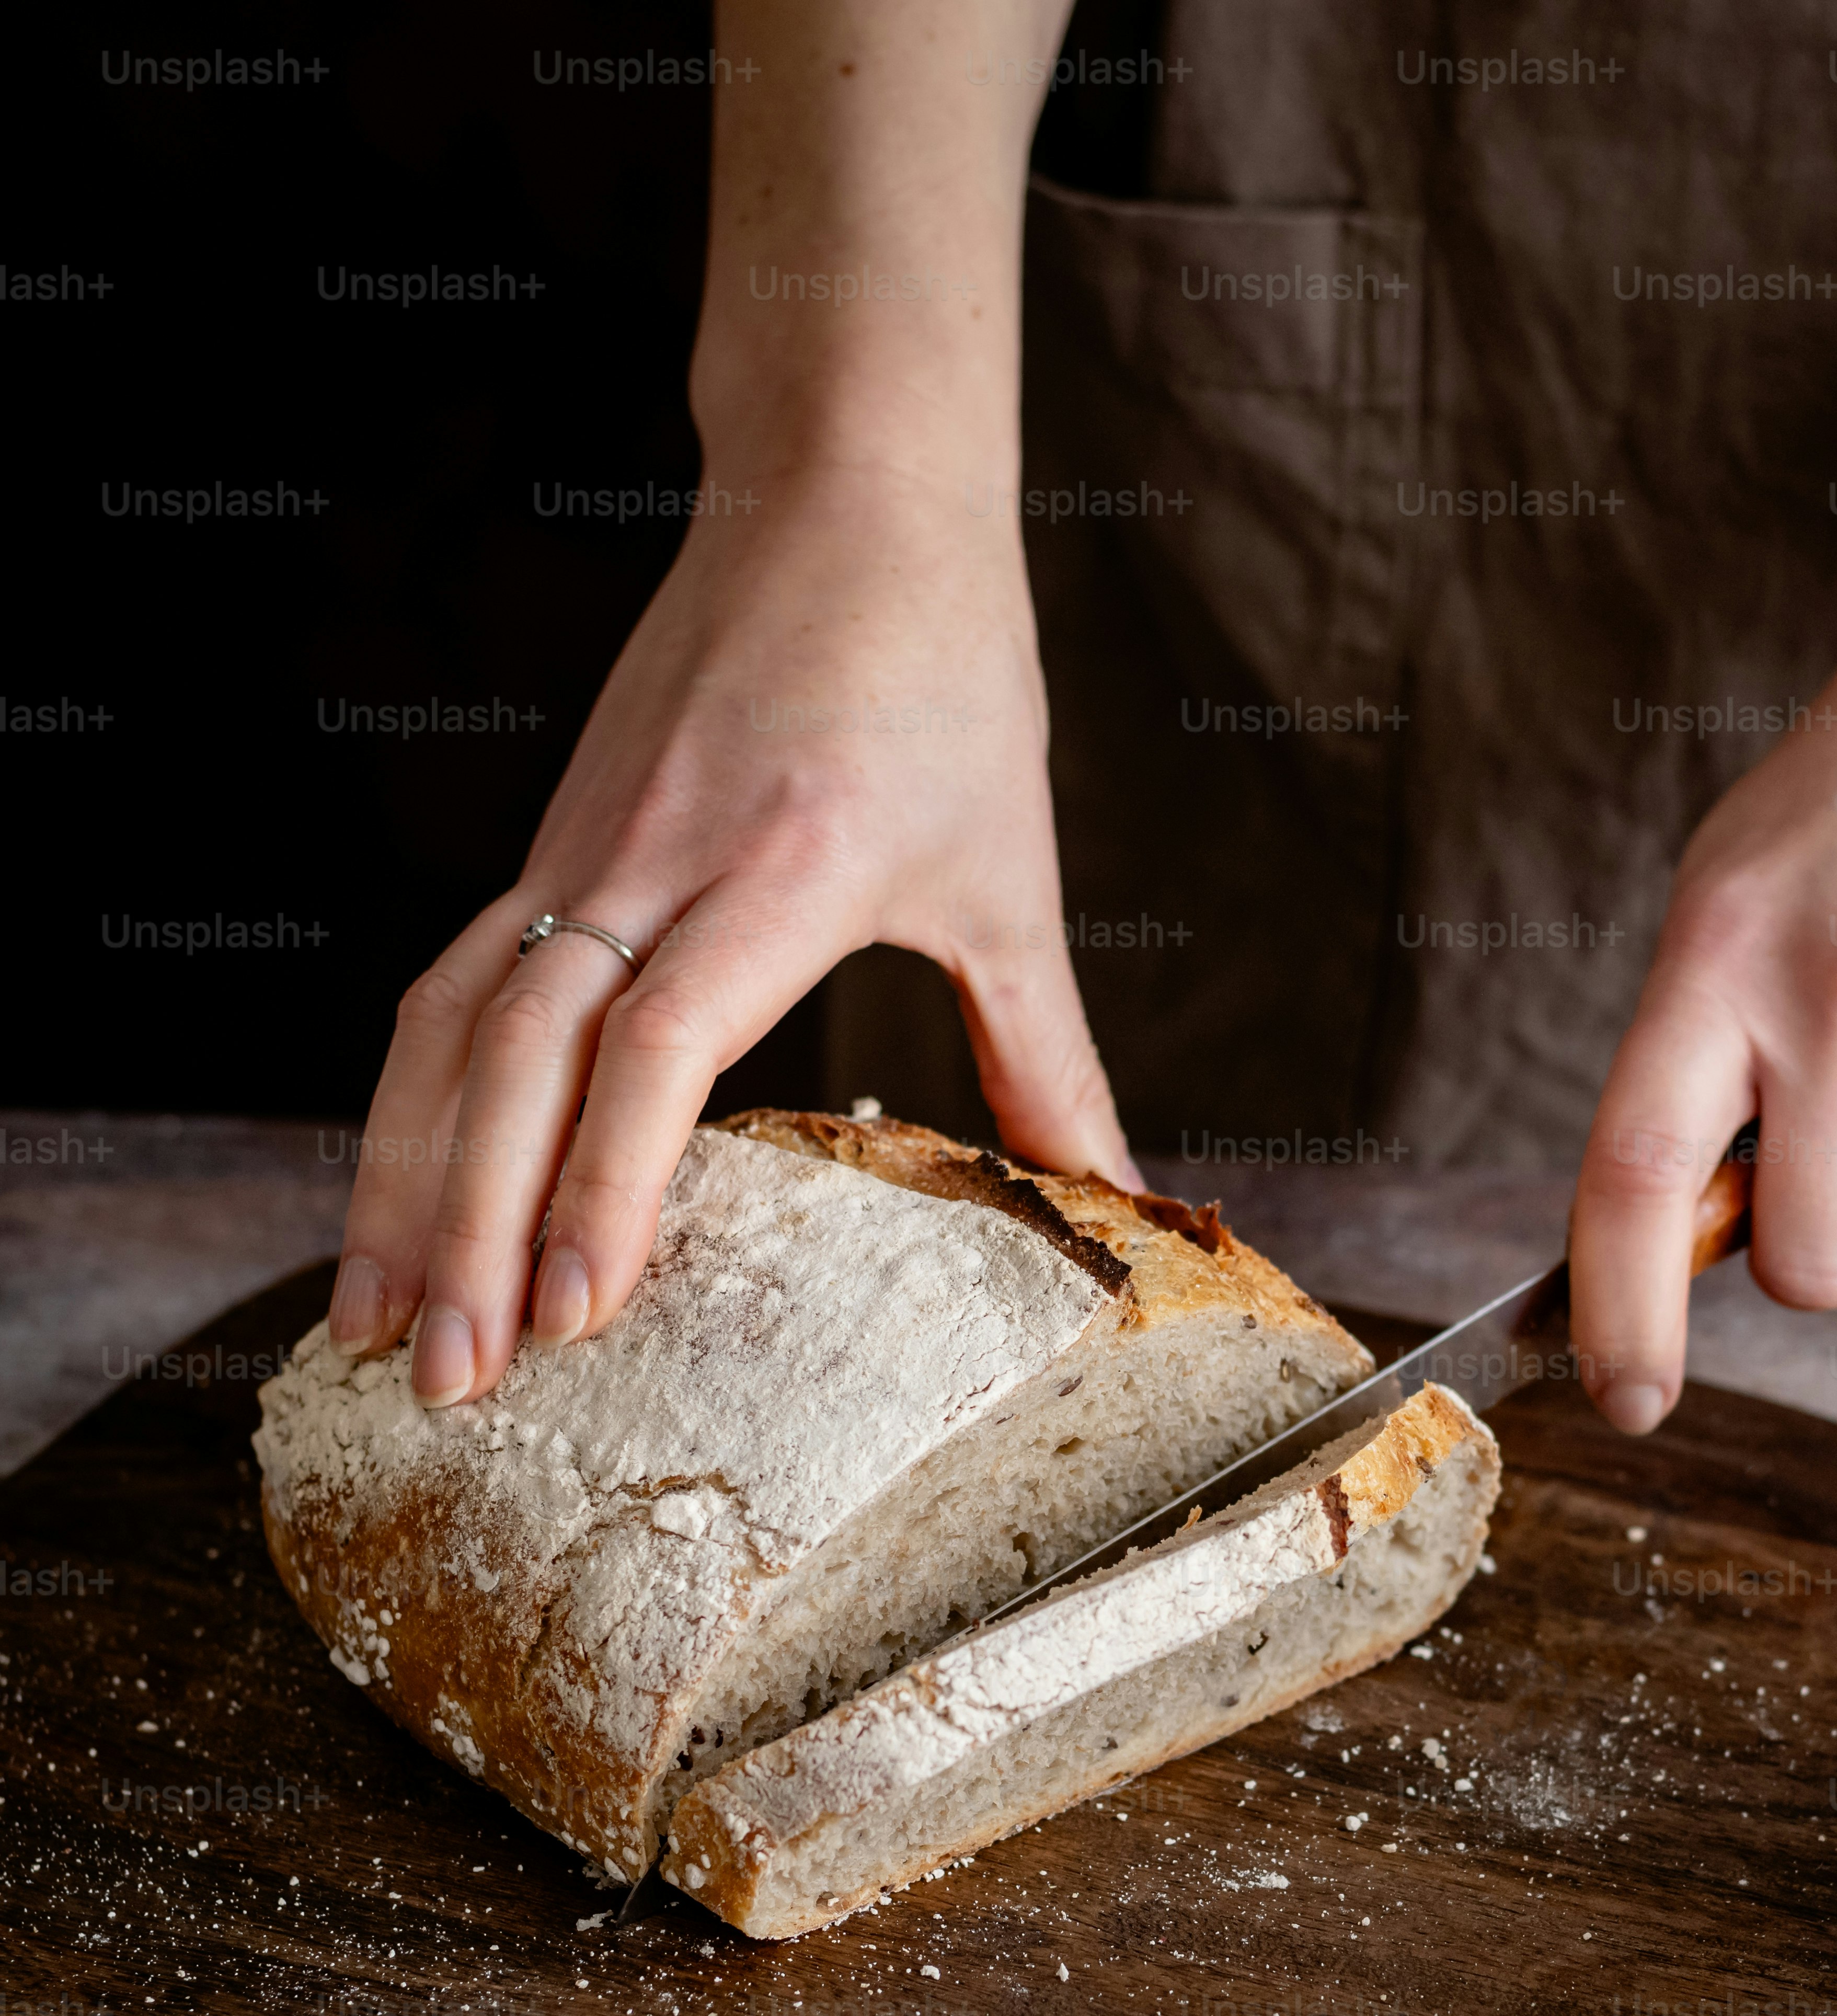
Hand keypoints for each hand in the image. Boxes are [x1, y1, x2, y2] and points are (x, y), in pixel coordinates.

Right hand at [326, 455, 1133, 1404]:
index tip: (582, 1313)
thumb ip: (1052, 1058)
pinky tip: (391, 1198)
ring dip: (403, 1182)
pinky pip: (449, 986)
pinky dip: (410, 1102)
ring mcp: (583, 845)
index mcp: (782, 868)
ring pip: (452, 1028)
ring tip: (376, 1327)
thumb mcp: (1012, 876)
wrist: (847, 484)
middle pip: (521, 1057)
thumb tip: (1132, 1203)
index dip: (607, 1182)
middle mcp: (654, 858)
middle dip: (470, 1229)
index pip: (656, 1043)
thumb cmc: (947, 673)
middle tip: (450, 1382)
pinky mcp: (552, 840)